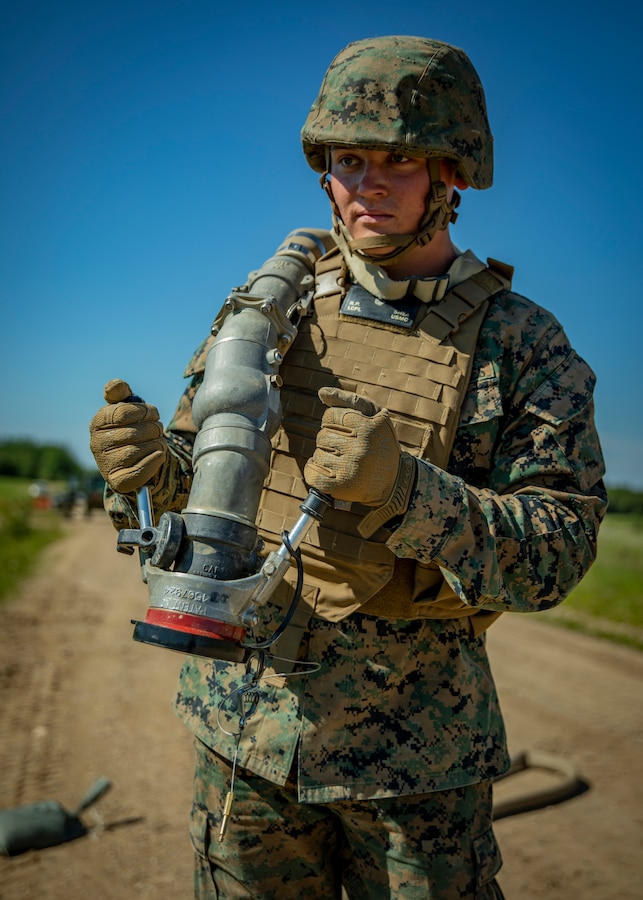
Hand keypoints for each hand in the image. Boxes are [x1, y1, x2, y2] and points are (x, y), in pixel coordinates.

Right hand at [89, 379, 167, 493]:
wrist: (133, 459)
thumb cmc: (130, 427)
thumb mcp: (126, 407)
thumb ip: (121, 393)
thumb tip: (116, 384)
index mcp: (97, 422)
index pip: (123, 412)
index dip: (144, 411)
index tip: (153, 413)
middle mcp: (96, 444)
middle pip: (133, 432)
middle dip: (154, 428)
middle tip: (158, 429)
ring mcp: (104, 464)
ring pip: (138, 450)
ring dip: (157, 444)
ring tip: (158, 441)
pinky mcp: (117, 482)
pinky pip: (138, 471)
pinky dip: (153, 461)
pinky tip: (158, 455)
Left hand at [304, 387, 403, 505]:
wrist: (394, 480)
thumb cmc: (381, 442)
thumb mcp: (374, 415)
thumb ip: (348, 400)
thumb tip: (322, 392)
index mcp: (367, 428)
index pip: (329, 416)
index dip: (334, 422)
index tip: (348, 431)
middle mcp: (359, 448)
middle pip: (322, 436)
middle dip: (330, 440)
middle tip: (347, 449)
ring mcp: (349, 469)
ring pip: (317, 455)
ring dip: (325, 458)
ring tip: (342, 462)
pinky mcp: (341, 487)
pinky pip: (312, 474)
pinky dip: (314, 472)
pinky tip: (329, 472)